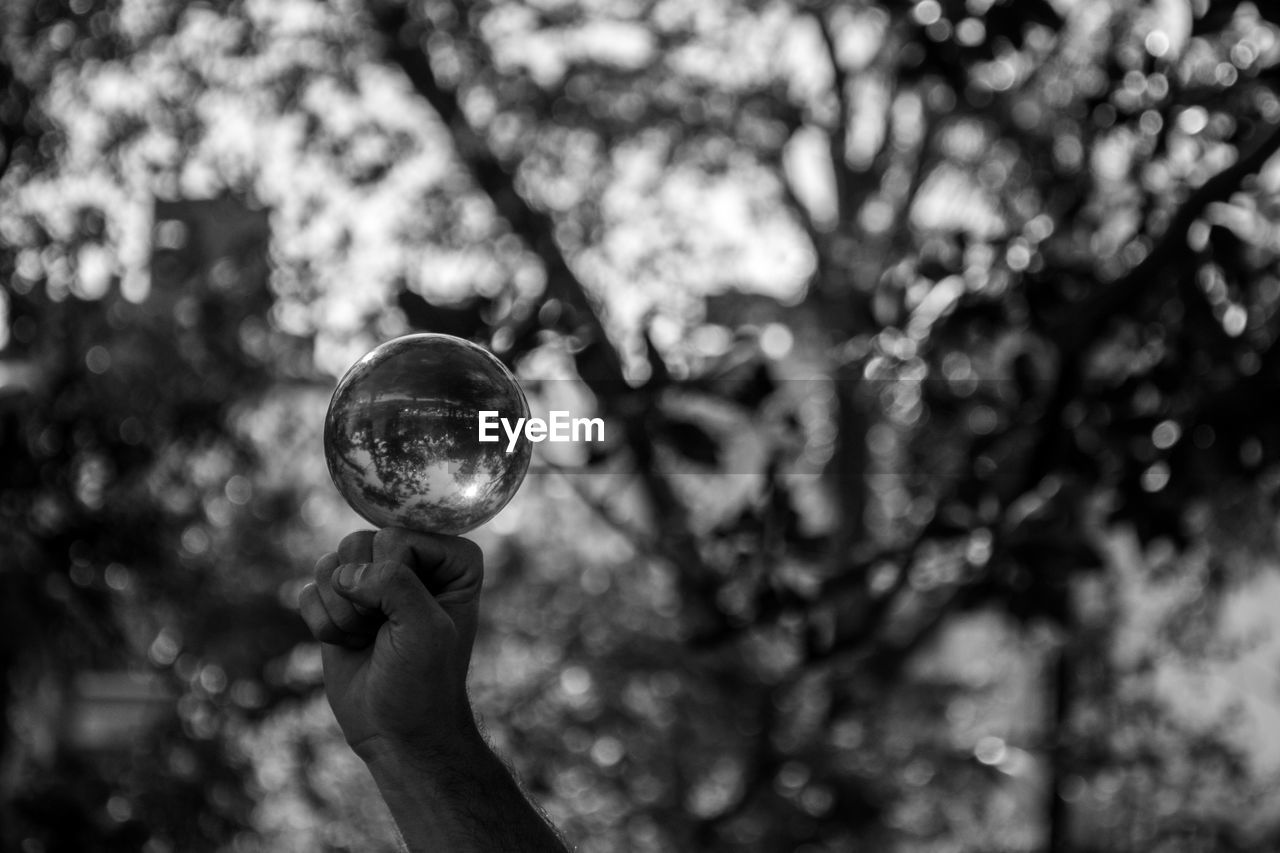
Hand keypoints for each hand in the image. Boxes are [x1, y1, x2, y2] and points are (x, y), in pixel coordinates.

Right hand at [298, 527, 484, 760]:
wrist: (396, 732)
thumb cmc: (423, 681)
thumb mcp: (425, 627)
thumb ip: (394, 583)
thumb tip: (342, 572)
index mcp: (453, 560)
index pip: (400, 534)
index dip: (396, 575)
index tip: (413, 615)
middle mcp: (413, 561)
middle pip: (361, 542)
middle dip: (364, 596)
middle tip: (384, 630)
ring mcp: (373, 580)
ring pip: (331, 562)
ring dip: (342, 611)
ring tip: (368, 638)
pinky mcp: (339, 602)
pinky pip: (310, 589)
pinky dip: (322, 623)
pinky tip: (348, 645)